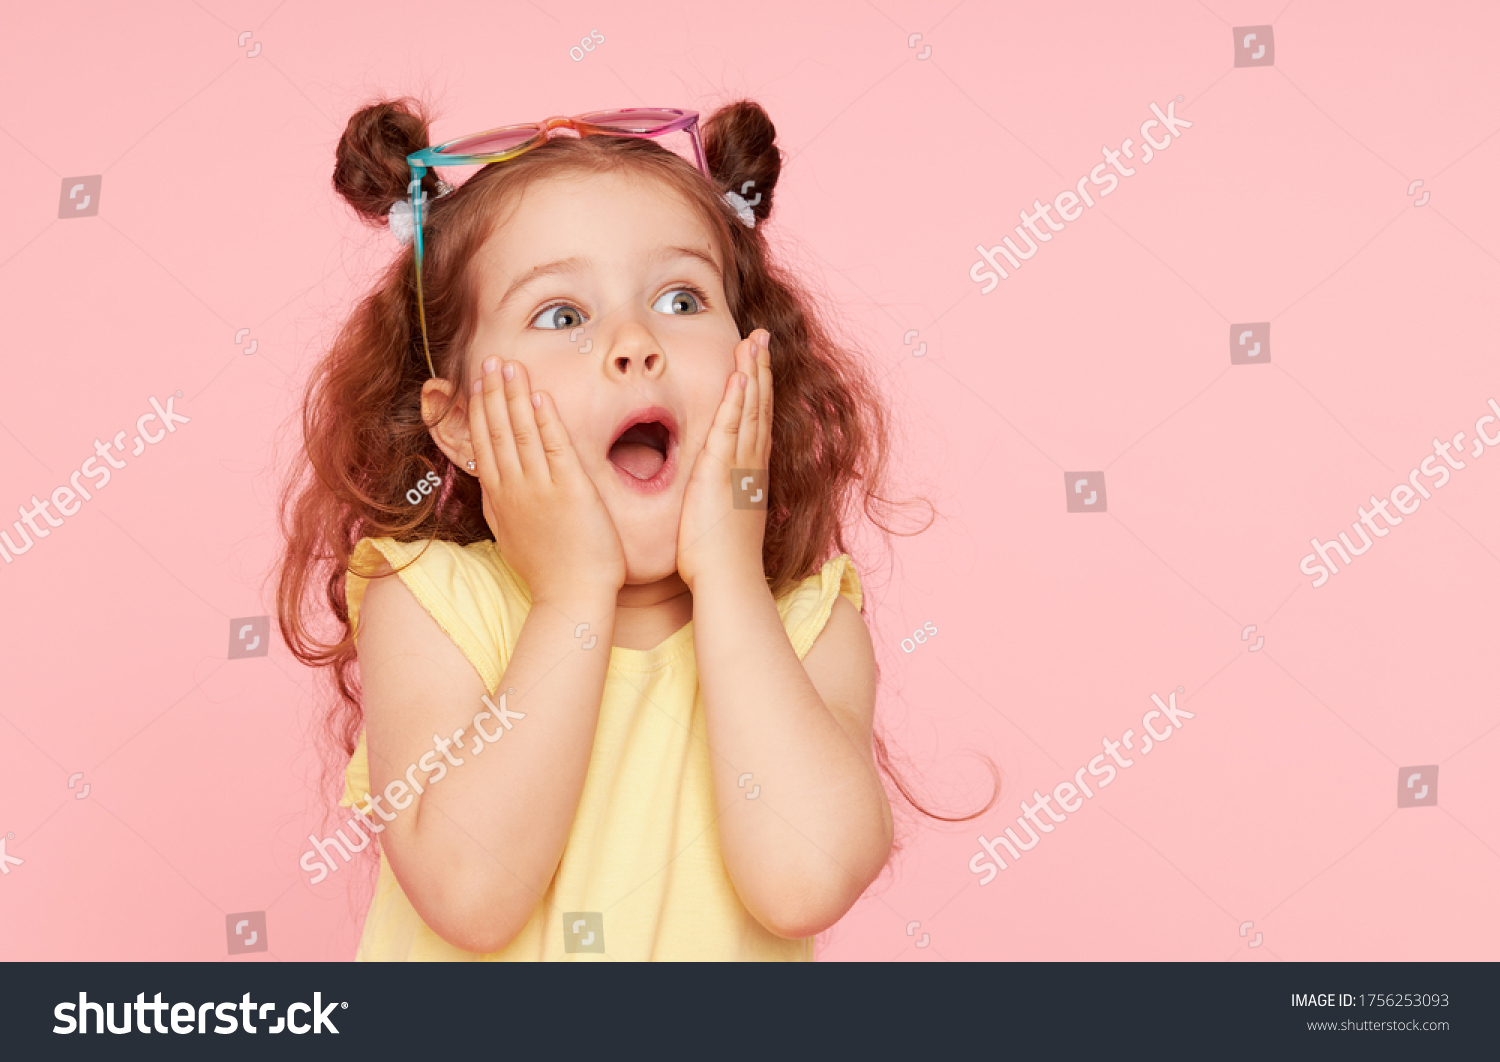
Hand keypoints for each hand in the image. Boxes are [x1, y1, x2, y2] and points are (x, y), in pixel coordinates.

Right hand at [468, 357, 626, 601]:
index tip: (477, 385)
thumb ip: (504, 509)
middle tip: (488, 360)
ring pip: (520, 432)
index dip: (480, 411)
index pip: (484, 445)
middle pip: (496, 431)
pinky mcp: (569, 490)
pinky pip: (554, 447)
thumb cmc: (550, 572)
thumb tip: (496, 490)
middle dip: (491, 393)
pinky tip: (539, 396)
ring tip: (508, 366)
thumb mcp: (513, 537)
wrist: (571, 597)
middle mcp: (513, 489)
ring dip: (513, 396)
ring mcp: (539, 489)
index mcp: (500, 499)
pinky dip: (545, 420)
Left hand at [676, 329, 772, 591]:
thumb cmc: (719, 561)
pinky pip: (731, 426)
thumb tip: (716, 497)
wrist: (727, 581)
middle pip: (758, 406)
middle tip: (761, 335)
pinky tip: (739, 374)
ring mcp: (739, 466)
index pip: (755, 421)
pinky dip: (737, 399)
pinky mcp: (720, 472)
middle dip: (760, 368)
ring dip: (752, 372)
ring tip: (754, 340)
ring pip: (749, 409)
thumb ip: (721, 501)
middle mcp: (750, 465)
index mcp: (749, 474)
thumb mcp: (723, 521)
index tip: (757, 361)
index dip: (758, 388)